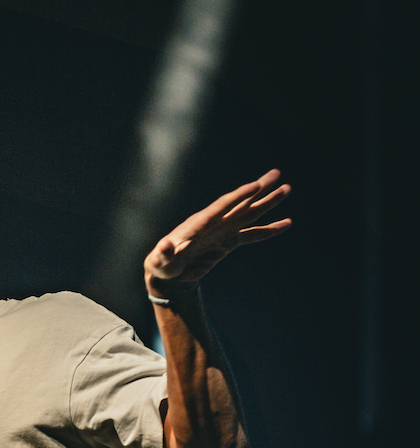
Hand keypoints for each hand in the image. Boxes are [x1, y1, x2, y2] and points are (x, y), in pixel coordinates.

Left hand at [144, 169, 290, 295]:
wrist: (169, 272)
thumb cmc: (162, 264)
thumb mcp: (161, 260)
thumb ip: (164, 253)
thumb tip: (164, 247)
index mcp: (199, 223)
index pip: (222, 206)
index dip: (238, 196)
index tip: (255, 186)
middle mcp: (214, 222)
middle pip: (240, 202)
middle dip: (258, 189)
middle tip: (277, 175)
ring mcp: (224, 230)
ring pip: (250, 213)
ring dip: (268, 202)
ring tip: (287, 189)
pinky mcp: (230, 241)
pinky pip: (254, 234)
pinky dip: (270, 229)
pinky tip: (287, 223)